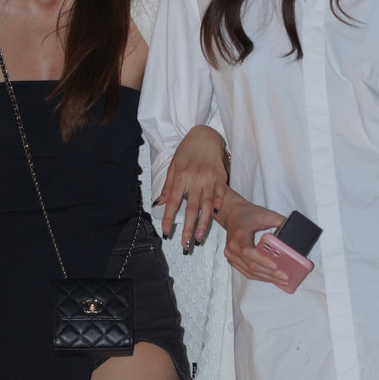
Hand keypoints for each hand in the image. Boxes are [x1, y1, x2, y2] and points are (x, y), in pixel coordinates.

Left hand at [155, 126, 228, 250]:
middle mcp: (194, 179)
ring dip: (204, 222)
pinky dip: (219, 202)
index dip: (169, 217)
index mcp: (180, 177)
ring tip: (200, 237)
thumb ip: (168, 186)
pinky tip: (217, 213)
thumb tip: (158, 203)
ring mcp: (208, 178)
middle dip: (188, 228)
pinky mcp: (220, 176)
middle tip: (186, 244)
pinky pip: (220, 191)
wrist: (205, 135)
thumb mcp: (173, 166)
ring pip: (206, 204)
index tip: (166, 232)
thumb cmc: (187, 151)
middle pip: (191, 207)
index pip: (173, 201)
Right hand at [218, 191, 288, 284]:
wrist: (232, 214)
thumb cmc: (247, 214)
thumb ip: (280, 222)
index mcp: (240, 234)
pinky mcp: (232, 259)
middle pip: (251, 265)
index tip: (276, 266)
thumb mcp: (265, 213)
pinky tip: (270, 278)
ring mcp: (231, 254)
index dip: (262, 261)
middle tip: (284, 277)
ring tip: (281, 280)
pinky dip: (259, 276)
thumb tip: (294, 232)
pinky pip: (246, 272)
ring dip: (266, 278)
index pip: (248, 251)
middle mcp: (232, 246)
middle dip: (269, 274)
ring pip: (249, 272)